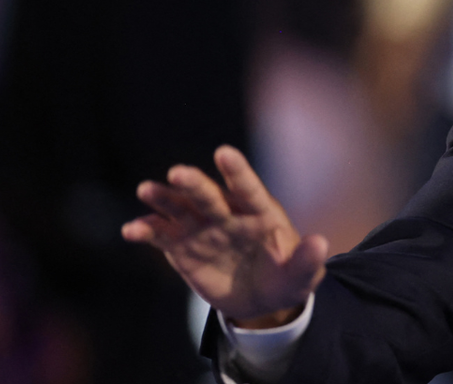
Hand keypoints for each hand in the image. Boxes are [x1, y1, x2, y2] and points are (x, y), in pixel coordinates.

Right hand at [122, 145, 328, 326]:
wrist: (261, 300)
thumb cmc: (286, 279)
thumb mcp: (303, 276)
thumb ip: (308, 260)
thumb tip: (321, 243)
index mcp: (260, 213)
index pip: (248, 188)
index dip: (237, 171)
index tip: (224, 153)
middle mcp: (228, 214)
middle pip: (209, 196)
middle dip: (194, 184)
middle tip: (178, 173)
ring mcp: (202, 228)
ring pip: (180, 208)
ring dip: (163, 198)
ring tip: (147, 190)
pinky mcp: (182, 247)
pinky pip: (161, 236)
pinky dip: (146, 230)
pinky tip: (131, 230)